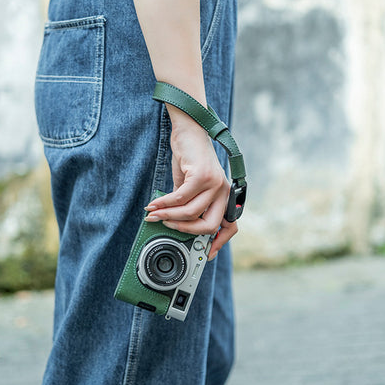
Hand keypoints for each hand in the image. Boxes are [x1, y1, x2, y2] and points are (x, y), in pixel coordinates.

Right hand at [144, 108, 237, 260]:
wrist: (189, 130)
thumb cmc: (189, 157)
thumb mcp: (191, 185)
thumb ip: (189, 204)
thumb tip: (175, 224)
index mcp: (224, 195)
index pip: (230, 226)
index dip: (220, 242)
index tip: (207, 254)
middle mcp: (224, 191)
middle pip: (209, 225)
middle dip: (186, 231)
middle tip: (168, 226)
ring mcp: (215, 183)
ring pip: (190, 213)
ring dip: (168, 216)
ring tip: (154, 215)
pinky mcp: (202, 176)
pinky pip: (180, 198)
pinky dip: (164, 203)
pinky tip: (154, 204)